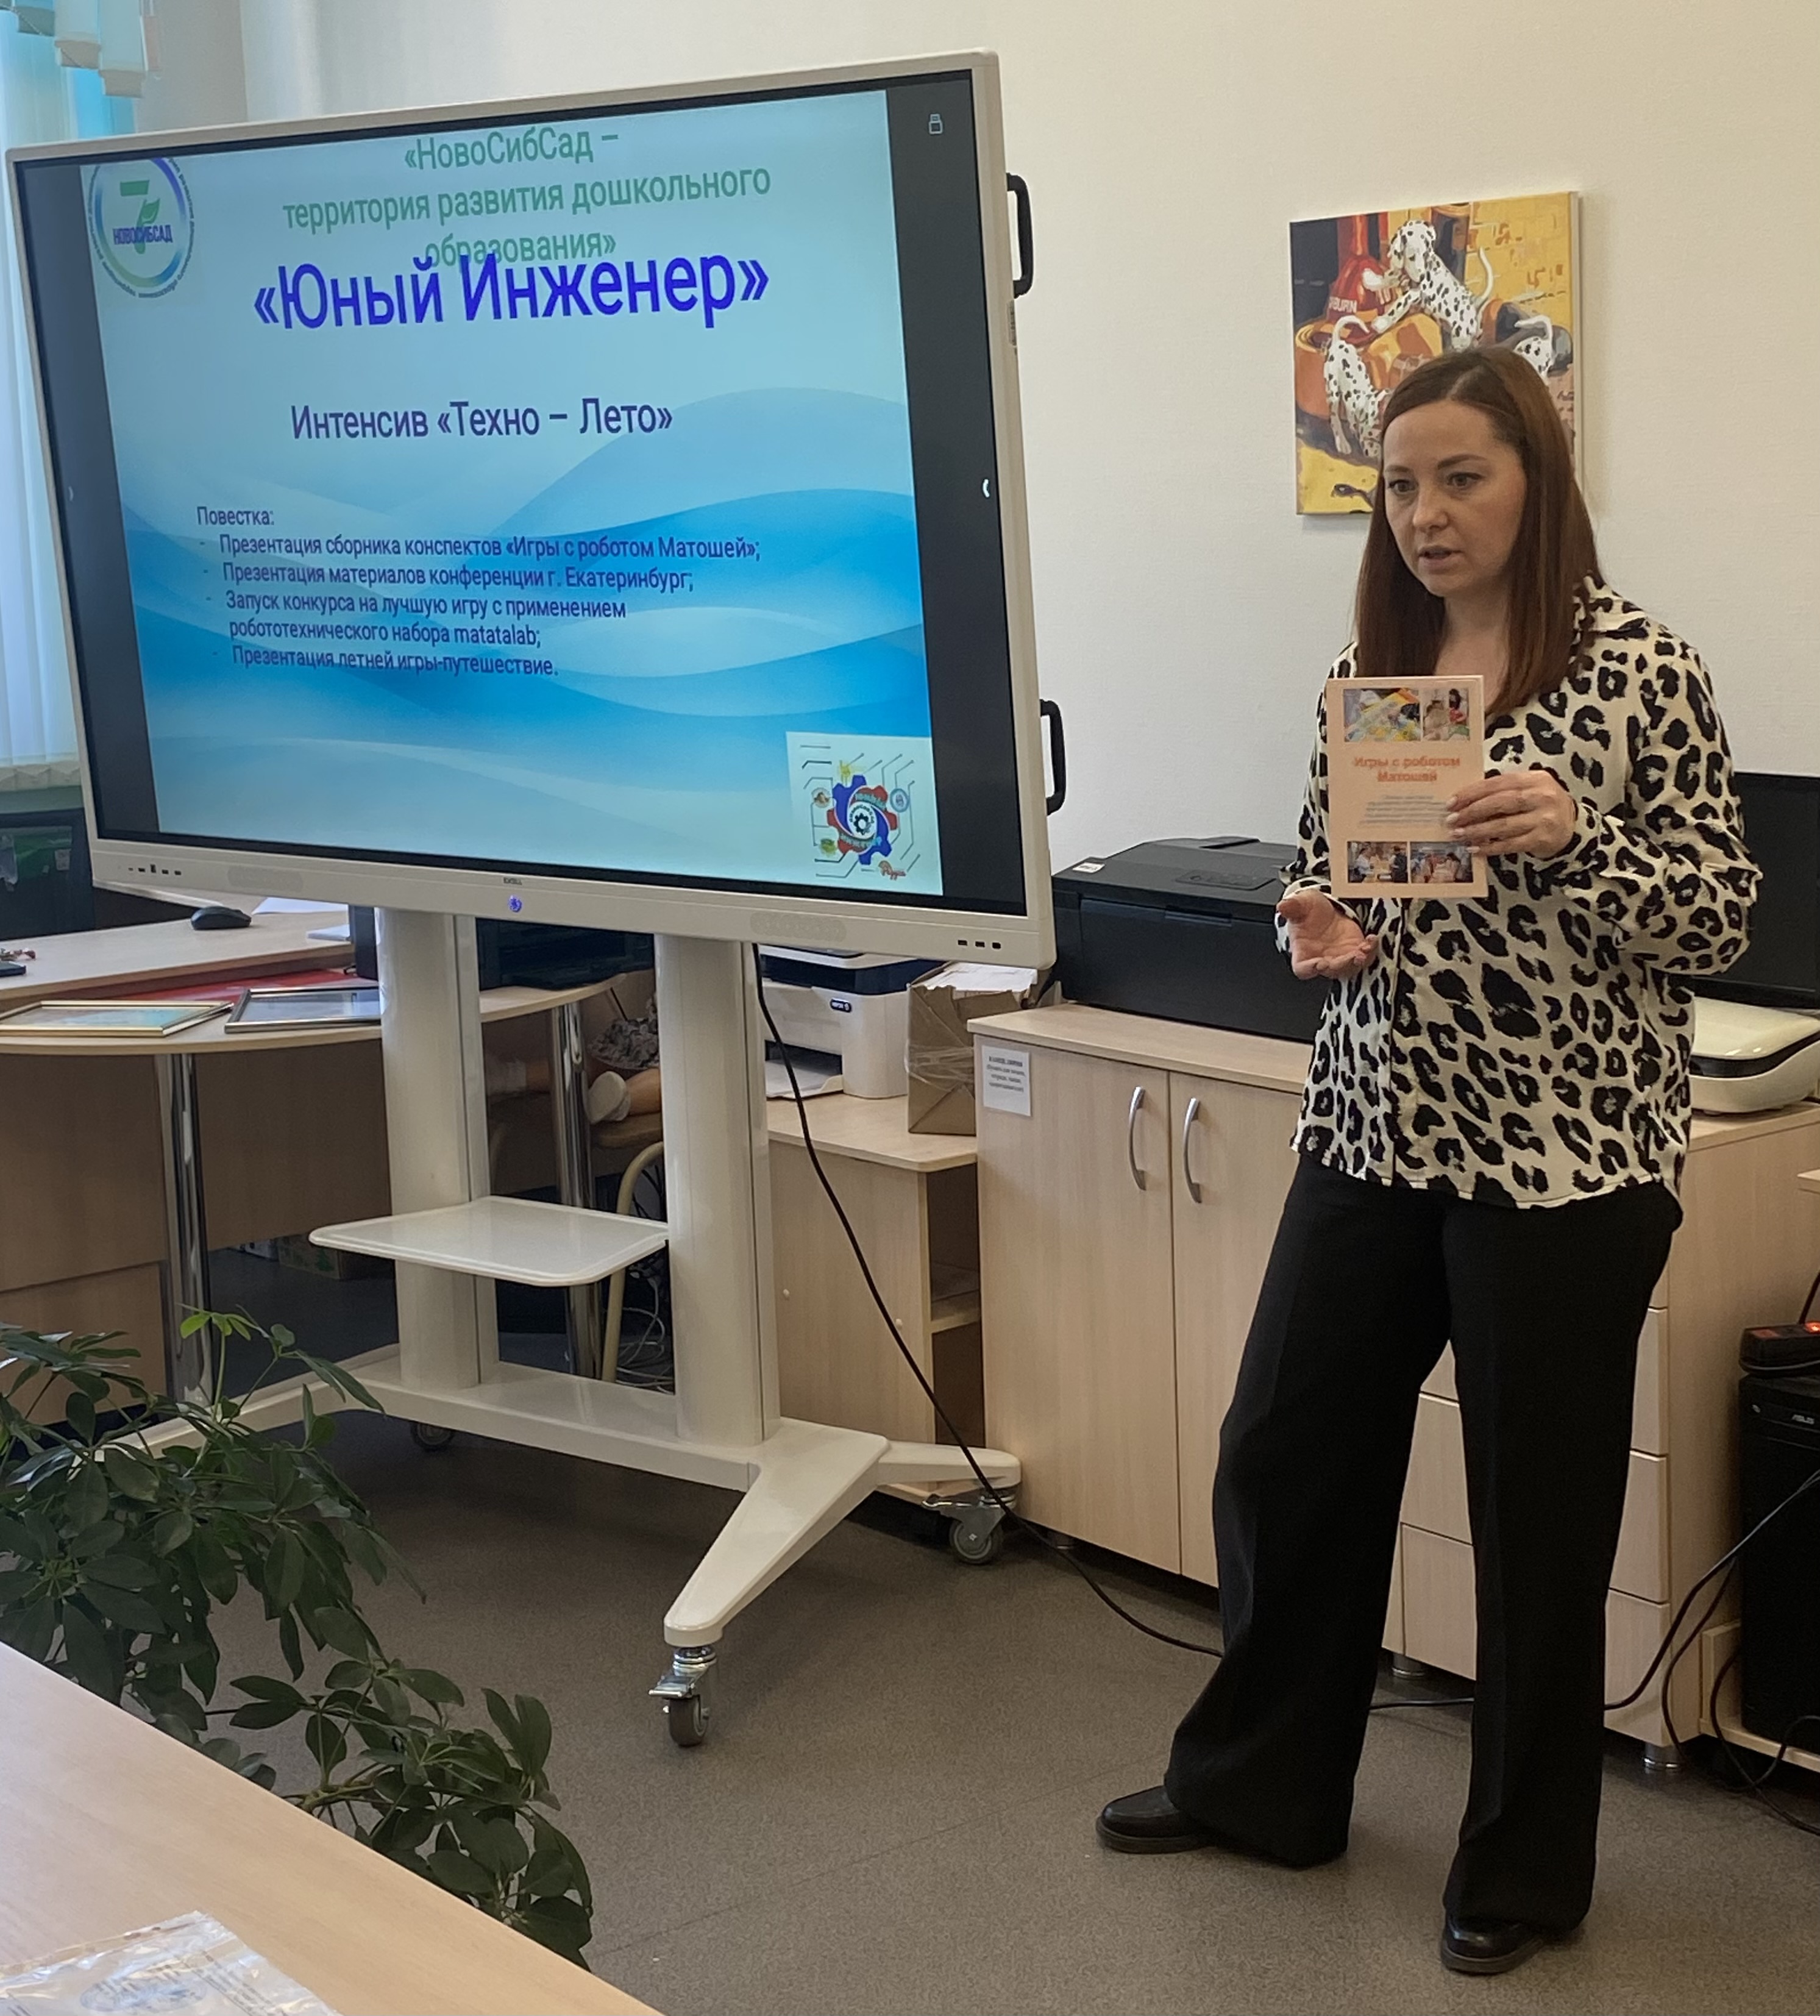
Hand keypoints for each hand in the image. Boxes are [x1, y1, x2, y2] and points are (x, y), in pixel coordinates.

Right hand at [1277, 891, 1378, 980]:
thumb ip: (1292, 907)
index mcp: (1303, 953)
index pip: (1303, 968)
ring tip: (1365, 948)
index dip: (1310, 968)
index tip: (1319, 963)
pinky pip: (1364, 956)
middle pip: (1331, 970)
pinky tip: (1372, 939)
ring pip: (1349, 967)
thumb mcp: (1300, 904)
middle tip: (1352, 956)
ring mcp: (1339, 957)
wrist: (1325, 908)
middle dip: (1342, 964)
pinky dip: (1370, 950)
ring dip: (1358, 960)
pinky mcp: (1354, 950)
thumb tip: (1283, 906)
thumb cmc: (1308, 910)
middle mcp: (1321, 959)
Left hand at [1446, 768, 1578, 858]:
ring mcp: (1543, 819)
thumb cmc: (1541, 805)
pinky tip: (1475, 848)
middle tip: (1451, 819)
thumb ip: (1504, 789)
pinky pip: (1510, 845)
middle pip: (1500, 803)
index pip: (1498, 783)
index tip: (1452, 801)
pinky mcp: (1542, 839)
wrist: (1572, 825)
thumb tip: (1465, 799)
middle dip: (1471, 812)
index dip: (1472, 792)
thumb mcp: (1529, 789)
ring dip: (1477, 831)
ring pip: (1503, 826)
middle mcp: (1541, 797)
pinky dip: (1490, 847)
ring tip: (1458, 834)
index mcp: (1535, 779)